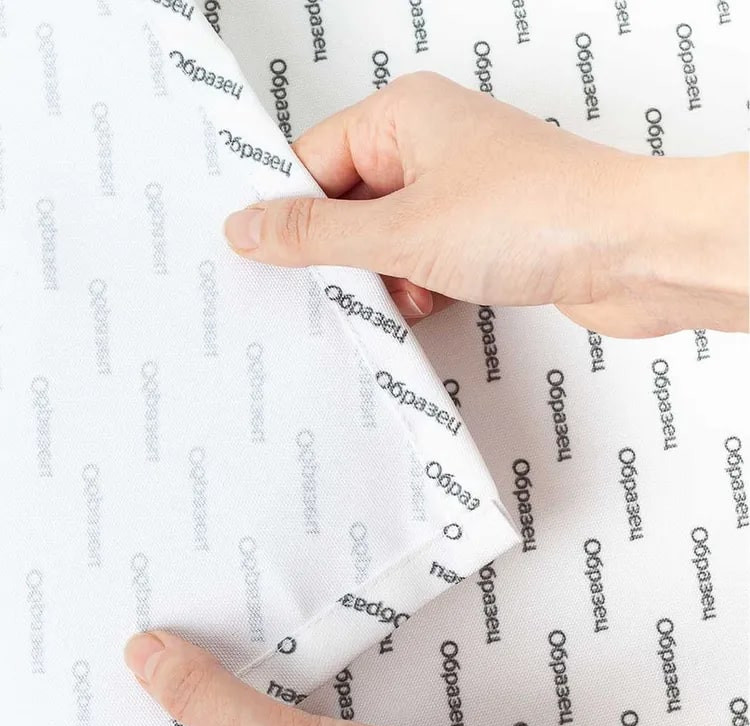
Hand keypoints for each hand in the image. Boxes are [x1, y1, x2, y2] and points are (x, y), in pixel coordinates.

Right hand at [223, 72, 747, 337]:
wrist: (633, 253)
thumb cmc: (542, 215)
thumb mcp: (403, 232)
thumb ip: (319, 236)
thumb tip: (253, 228)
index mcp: (405, 116)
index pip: (314, 160)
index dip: (287, 213)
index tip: (260, 256)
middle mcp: (432, 146)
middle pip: (349, 204)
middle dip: (342, 255)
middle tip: (333, 289)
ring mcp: (461, 192)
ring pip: (388, 240)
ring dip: (384, 279)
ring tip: (399, 296)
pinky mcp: (486, 235)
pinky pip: (426, 262)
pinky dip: (419, 289)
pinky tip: (428, 305)